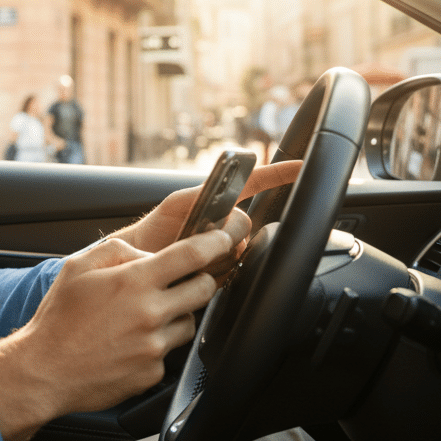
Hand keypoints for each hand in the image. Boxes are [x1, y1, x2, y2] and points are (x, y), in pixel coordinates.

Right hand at [0, 219, 244, 440]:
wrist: (44, 371)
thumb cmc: (58, 319)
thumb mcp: (78, 267)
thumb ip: (117, 250)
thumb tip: (146, 254)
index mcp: (135, 282)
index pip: (193, 255)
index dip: (215, 242)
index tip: (223, 238)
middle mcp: (151, 313)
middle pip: (204, 289)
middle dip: (198, 280)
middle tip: (178, 281)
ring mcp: (155, 346)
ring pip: (189, 322)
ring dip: (176, 314)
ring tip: (142, 317)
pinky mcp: (153, 371)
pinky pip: (168, 351)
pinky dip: (156, 344)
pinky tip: (129, 343)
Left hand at [117, 160, 302, 255]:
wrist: (139, 259)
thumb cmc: (155, 228)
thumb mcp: (178, 203)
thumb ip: (205, 196)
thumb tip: (229, 210)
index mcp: (219, 202)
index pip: (256, 184)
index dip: (279, 175)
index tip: (301, 167)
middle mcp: (226, 225)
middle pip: (246, 223)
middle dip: (226, 229)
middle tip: (201, 234)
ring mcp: (224, 249)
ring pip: (239, 249)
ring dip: (216, 252)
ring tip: (190, 252)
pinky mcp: (221, 273)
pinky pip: (231, 271)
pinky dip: (216, 271)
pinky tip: (197, 269)